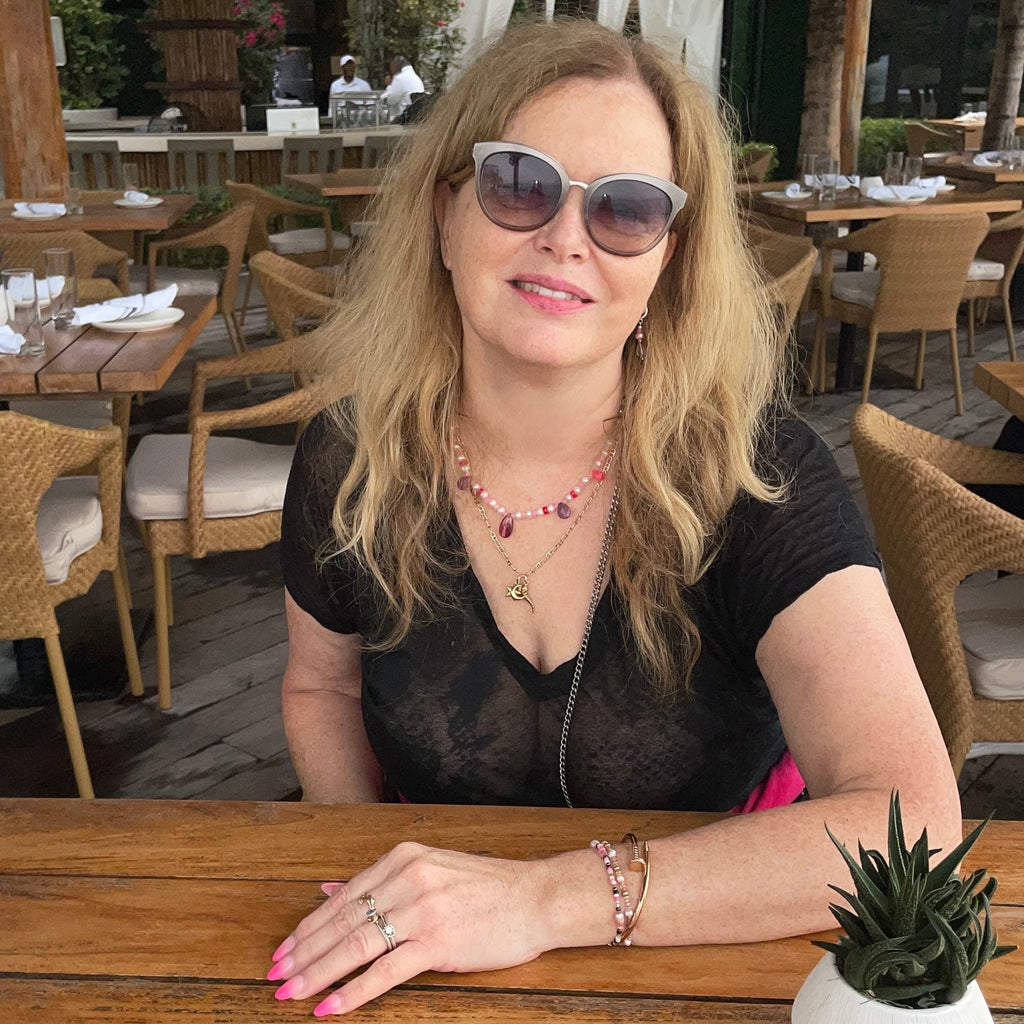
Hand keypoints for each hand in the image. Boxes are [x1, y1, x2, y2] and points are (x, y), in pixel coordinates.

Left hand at [266, 842, 549, 1015]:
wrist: (538, 897)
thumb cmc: (487, 887)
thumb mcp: (430, 869)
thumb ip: (378, 880)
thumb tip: (327, 889)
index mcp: (403, 857)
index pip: (344, 896)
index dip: (308, 925)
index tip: (283, 948)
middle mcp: (408, 877)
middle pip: (342, 921)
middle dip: (303, 952)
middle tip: (274, 975)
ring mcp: (422, 909)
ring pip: (355, 946)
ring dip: (317, 973)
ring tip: (290, 993)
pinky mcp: (438, 942)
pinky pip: (385, 971)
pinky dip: (353, 992)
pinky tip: (330, 1007)